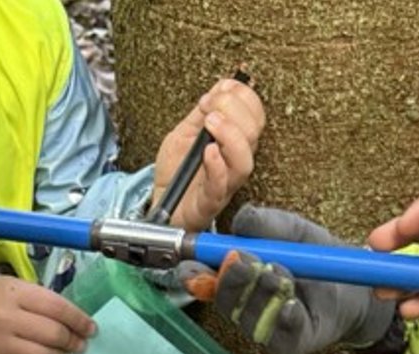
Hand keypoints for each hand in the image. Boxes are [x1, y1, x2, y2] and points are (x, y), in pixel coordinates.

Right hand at [0, 276, 95, 353]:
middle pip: (52, 334)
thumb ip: (43, 300)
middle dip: (73, 341)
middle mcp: (5, 318)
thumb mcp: (14, 287)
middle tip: (79, 344)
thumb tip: (77, 322)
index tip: (91, 328)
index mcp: (14, 293)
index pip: (57, 308)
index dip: (79, 320)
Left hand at [153, 78, 264, 231]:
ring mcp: (223, 185)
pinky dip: (217, 166)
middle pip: (253, 134)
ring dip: (230, 135)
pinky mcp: (207, 203)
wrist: (162, 203)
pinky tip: (209, 151)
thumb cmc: (177, 171)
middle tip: (211, 104)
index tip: (222, 88)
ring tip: (211, 122)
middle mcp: (233, 164)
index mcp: (234, 144)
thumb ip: (203, 111)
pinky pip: (219, 187)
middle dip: (234, 109)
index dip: (244, 97)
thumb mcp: (185, 131)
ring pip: (243, 162)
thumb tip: (223, 85)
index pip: (256, 116)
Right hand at [184, 205, 396, 353]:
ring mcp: (264, 328)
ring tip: (281, 273)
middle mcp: (244, 305)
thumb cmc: (317, 259)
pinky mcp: (288, 346)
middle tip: (247, 260)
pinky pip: (279, 335)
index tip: (194, 265)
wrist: (356, 286)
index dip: (194, 274)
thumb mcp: (293, 230)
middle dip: (233, 279)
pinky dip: (284, 315)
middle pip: (223, 300)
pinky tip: (293, 302)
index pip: (202, 279)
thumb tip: (241, 223)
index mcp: (236, 276)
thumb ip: (266, 223)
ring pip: (249, 317)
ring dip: (262, 293)